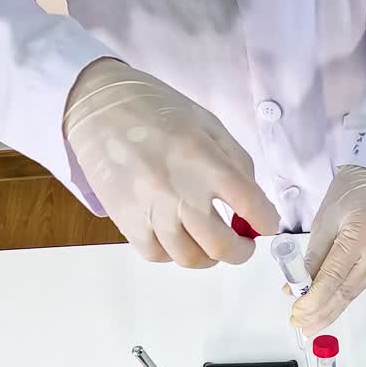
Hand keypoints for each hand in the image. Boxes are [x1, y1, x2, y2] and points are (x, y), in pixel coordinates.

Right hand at [63, 58, 278, 266]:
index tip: (265, 224)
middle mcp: (179, 192)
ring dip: (208, 256)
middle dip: (241, 251)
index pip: (251, 206)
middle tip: (242, 243)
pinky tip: (177, 235)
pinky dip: (172, 252)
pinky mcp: (126, 222)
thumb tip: (253, 203)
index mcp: (204, 161)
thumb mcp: (208, 124)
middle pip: (222, 246)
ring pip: (190, 258)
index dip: (267, 222)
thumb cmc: (156, 111)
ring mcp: (150, 210)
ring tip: (209, 241)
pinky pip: (157, 255)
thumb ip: (236, 164)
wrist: (98, 108)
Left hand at [292, 165, 365, 333]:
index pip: (335, 275)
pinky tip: (328, 309)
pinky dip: (342, 298)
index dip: (315, 299)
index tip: (297, 314)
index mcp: (362, 231)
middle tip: (302, 328)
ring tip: (311, 325)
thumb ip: (311, 258)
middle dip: (322, 312)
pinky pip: (361, 285)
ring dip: (330, 310)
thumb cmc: (346, 197)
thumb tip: (295, 290)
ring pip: (354, 292)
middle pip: (347, 290)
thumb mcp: (323, 223)